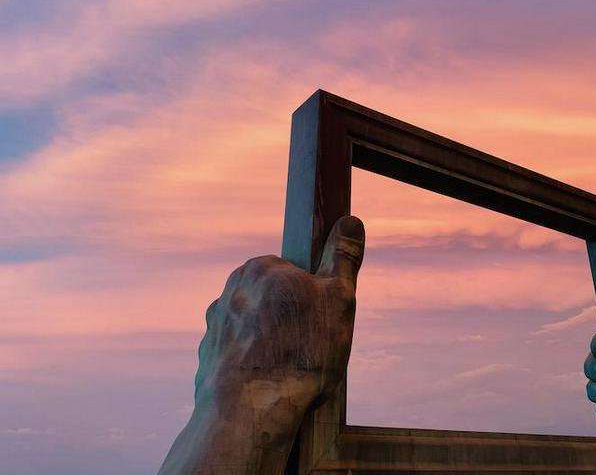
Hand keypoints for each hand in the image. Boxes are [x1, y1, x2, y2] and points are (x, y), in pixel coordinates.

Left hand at [159, 216, 364, 474]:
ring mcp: (215, 326)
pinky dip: (254, 368)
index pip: (296, 273)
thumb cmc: (300, 353)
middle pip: (275, 300)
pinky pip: (240, 357)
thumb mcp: (338, 299)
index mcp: (261, 268)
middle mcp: (231, 290)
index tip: (323, 321)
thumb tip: (350, 221)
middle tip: (312, 347)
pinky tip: (269, 386)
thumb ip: (342, 258)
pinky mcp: (207, 359)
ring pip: (257, 329)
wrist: (251, 413)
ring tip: (291, 373)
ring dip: (272, 345)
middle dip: (292, 320)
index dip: (315, 298)